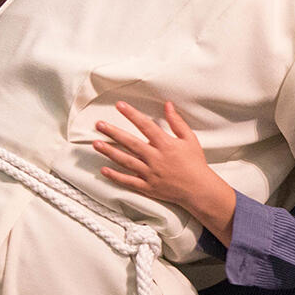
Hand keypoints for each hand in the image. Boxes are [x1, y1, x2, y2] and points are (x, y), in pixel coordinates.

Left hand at [93, 101, 214, 207]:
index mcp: (165, 144)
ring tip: (96, 144)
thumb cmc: (195, 163)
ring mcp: (150, 173)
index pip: (145, 125)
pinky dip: (115, 176)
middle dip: (113, 132)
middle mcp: (155, 158)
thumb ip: (177, 122)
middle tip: (99, 124)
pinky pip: (128, 181)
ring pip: (125, 161)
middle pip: (130, 142)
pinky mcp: (147, 187)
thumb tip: (168, 105)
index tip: (120, 105)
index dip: (131, 114)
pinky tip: (104, 170)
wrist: (199, 189)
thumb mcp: (189, 139)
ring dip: (109, 152)